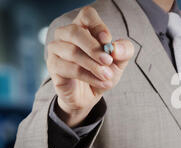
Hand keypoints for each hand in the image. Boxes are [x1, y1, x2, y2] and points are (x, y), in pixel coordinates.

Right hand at [46, 6, 133, 126]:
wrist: (90, 95)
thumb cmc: (102, 72)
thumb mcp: (119, 62)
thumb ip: (124, 51)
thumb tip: (116, 48)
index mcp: (83, 27)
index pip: (87, 15)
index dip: (97, 25)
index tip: (107, 40)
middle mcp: (66, 35)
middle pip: (75, 31)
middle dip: (94, 48)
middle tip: (108, 61)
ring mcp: (56, 49)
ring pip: (72, 52)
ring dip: (94, 66)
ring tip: (108, 76)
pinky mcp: (53, 66)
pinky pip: (70, 69)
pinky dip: (89, 76)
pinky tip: (102, 83)